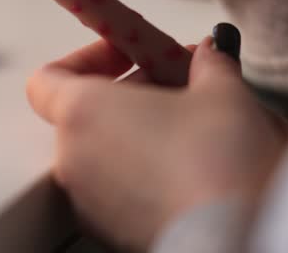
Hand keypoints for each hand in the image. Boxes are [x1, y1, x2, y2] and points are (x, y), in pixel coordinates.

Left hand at [26, 37, 287, 250]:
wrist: (239, 239)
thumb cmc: (221, 160)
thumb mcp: (221, 90)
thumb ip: (208, 63)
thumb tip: (209, 54)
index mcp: (82, 113)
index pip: (48, 78)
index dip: (89, 59)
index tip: (130, 53)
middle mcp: (73, 159)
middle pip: (83, 114)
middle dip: (130, 92)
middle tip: (179, 82)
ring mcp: (89, 202)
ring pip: (103, 153)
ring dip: (139, 132)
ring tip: (193, 127)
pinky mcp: (112, 232)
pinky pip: (118, 190)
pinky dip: (144, 172)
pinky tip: (191, 168)